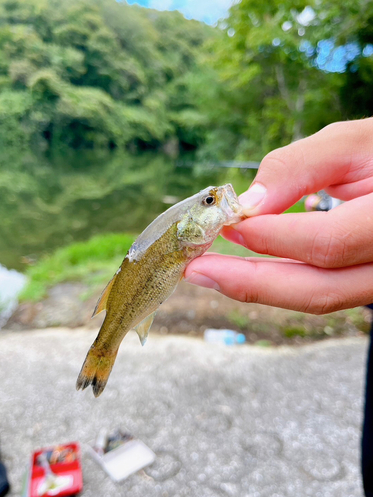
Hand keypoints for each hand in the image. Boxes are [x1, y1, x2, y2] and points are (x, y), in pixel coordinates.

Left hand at [185, 118, 372, 312]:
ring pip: (320, 296)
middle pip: (321, 290)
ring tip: (211, 271)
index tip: (231, 225)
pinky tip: (247, 266)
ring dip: (260, 287)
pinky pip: (321, 287)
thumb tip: (248, 204)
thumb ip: (299, 167)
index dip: (275, 237)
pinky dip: (280, 279)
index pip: (330, 242)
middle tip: (197, 270)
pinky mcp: (364, 281)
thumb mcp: (351, 143)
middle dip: (252, 283)